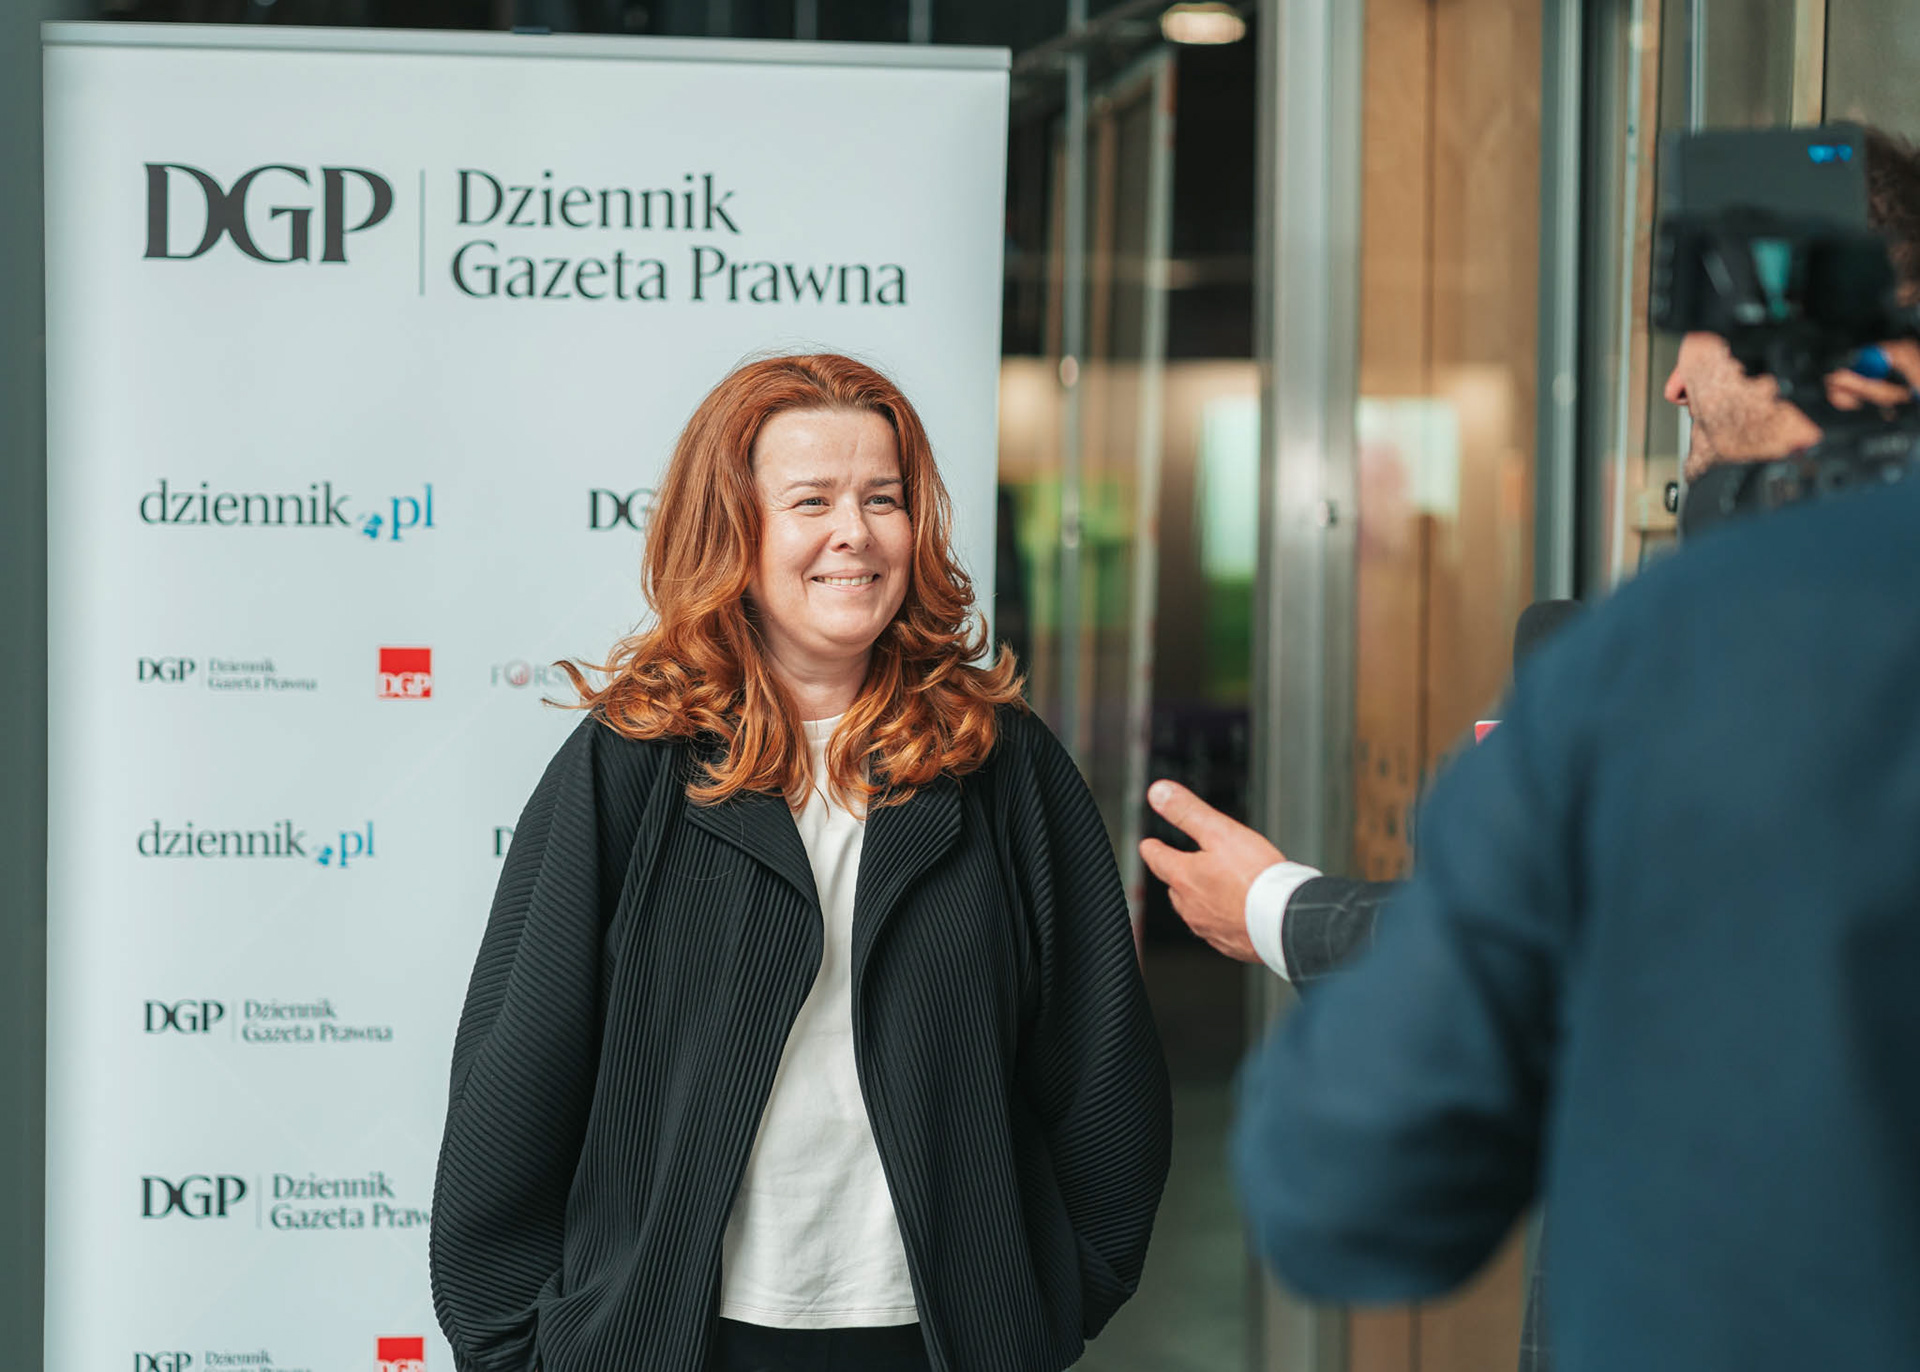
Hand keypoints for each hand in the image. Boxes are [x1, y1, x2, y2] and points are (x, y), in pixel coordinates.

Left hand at [1139, 780, 1285, 962]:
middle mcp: (1191, 906)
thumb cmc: (1257, 877)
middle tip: (1181, 866)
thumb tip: (1158, 793)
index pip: (1158, 859)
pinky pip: (1217, 931)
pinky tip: (1233, 915)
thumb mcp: (1220, 831)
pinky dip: (1221, 920)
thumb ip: (1187, 811)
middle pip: (1175, 888)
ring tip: (1210, 889)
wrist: (1285, 920)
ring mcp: (1209, 928)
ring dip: (1198, 899)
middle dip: (1177, 876)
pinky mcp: (1229, 944)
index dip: (1153, 848)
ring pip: (1194, 911)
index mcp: (1185, 877)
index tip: (1149, 845)